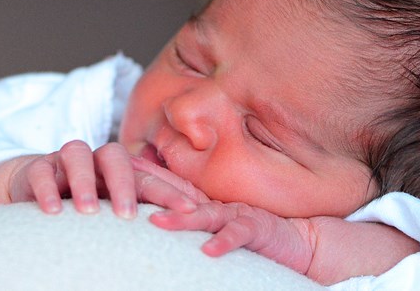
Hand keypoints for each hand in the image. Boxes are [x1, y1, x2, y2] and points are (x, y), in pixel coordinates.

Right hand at [8, 140, 198, 218]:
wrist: (34, 187)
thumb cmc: (85, 202)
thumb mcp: (114, 207)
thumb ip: (146, 211)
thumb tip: (195, 224)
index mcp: (119, 170)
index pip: (148, 175)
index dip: (169, 190)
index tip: (190, 210)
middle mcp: (95, 161)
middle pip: (114, 156)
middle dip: (125, 183)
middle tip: (129, 215)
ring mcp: (64, 162)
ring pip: (77, 155)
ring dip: (84, 182)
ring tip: (88, 211)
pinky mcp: (36, 170)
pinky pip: (40, 172)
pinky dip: (47, 189)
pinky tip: (53, 211)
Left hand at [149, 201, 419, 284]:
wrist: (299, 239)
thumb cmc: (254, 235)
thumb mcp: (217, 223)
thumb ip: (193, 215)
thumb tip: (157, 213)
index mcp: (205, 201)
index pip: (171, 184)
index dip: (147, 174)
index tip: (120, 169)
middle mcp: (217, 203)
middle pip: (180, 193)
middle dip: (154, 188)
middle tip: (126, 187)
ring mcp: (235, 214)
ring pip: (204, 214)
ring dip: (181, 218)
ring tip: (158, 222)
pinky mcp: (256, 228)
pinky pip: (237, 236)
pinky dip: (223, 243)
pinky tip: (208, 252)